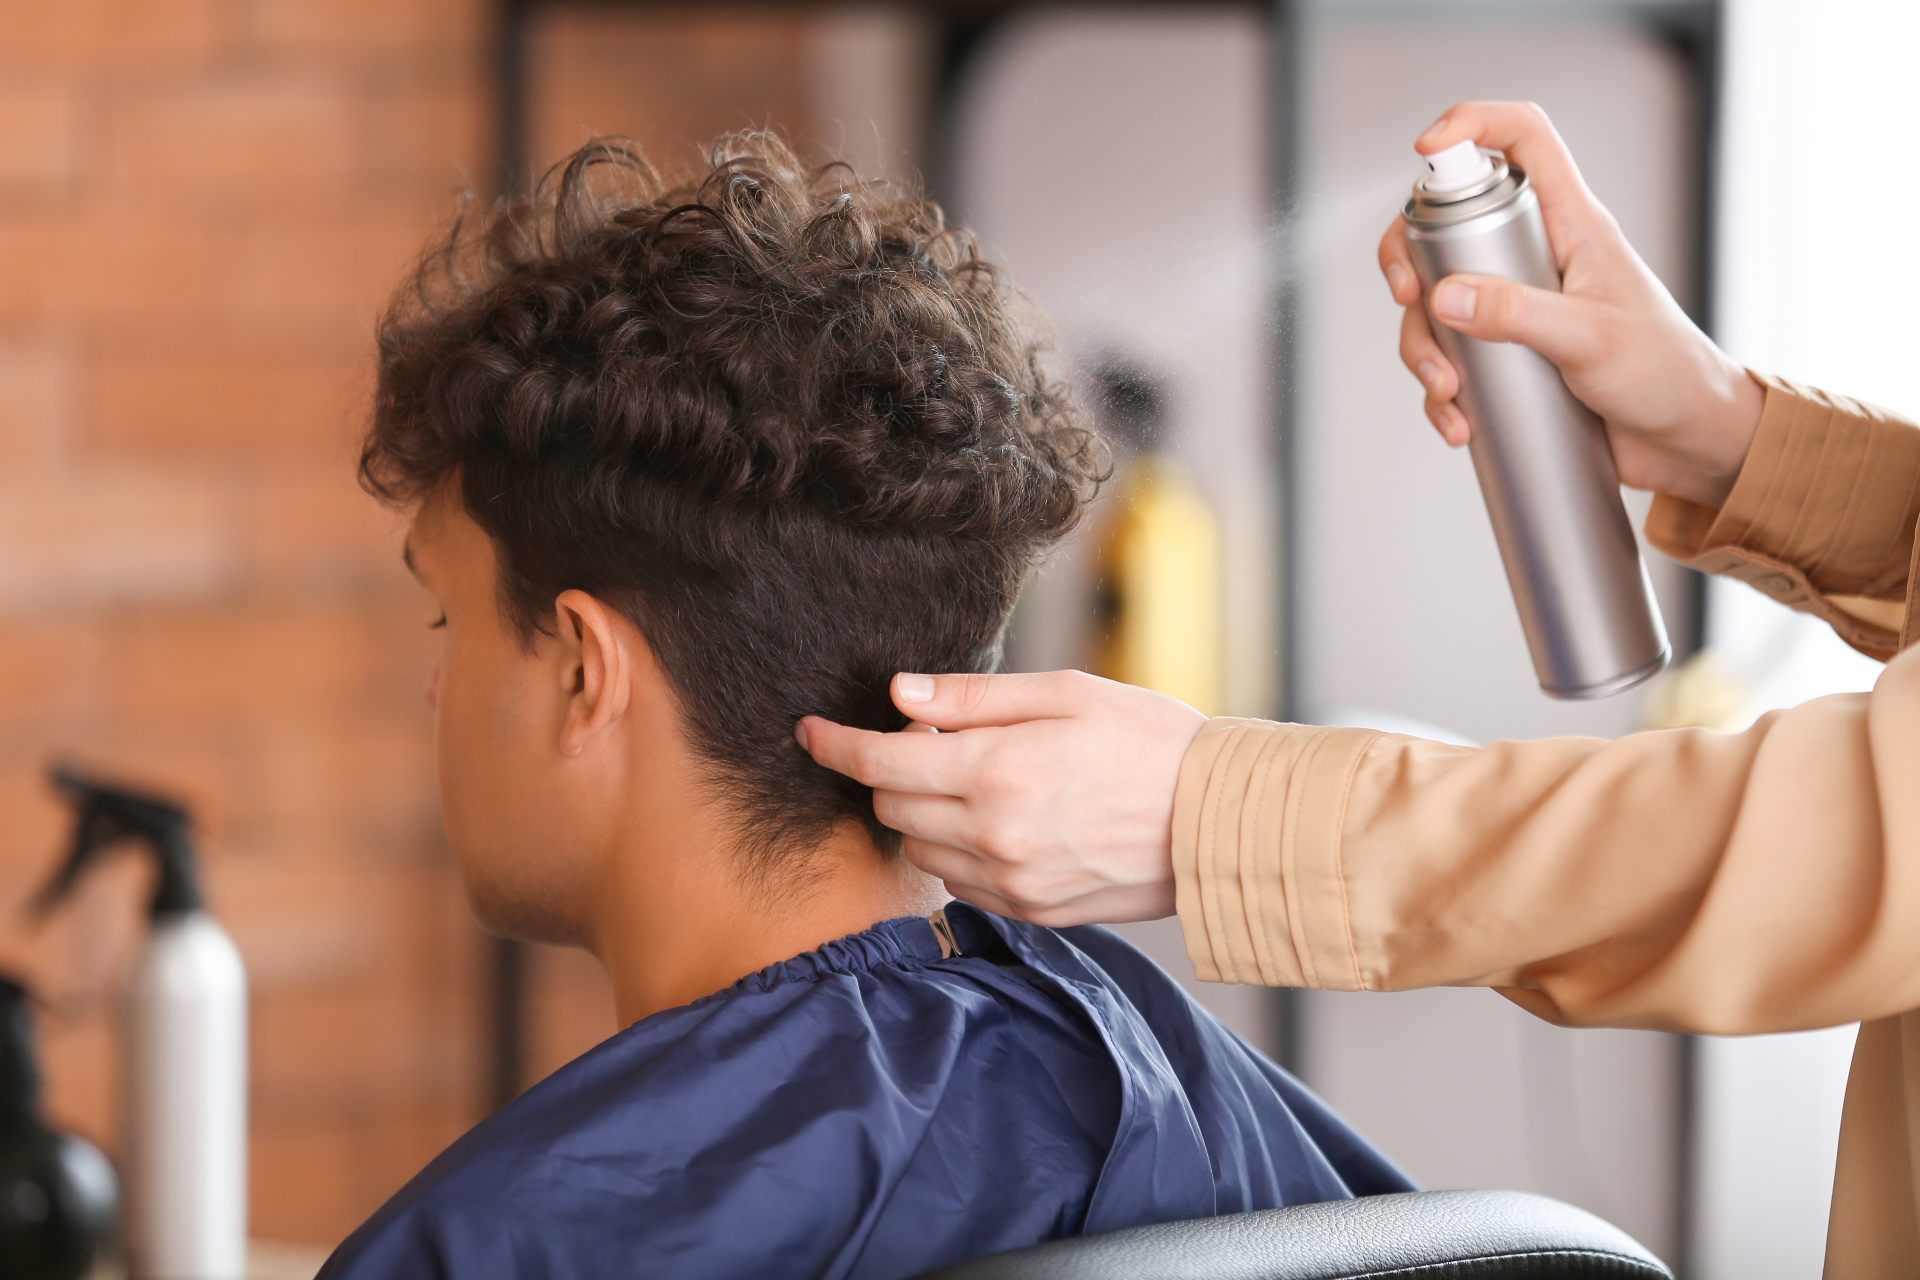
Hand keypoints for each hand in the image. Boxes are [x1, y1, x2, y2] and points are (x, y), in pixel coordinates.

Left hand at [796, 671, 1204, 926]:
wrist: (1218, 821)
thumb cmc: (1149, 740)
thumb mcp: (1065, 693)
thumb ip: (973, 699)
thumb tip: (899, 696)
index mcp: (997, 772)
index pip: (880, 764)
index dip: (835, 745)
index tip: (808, 731)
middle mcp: (994, 836)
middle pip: (891, 810)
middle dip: (891, 774)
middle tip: (937, 741)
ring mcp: (1011, 881)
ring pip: (920, 851)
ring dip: (923, 815)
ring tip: (978, 780)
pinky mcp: (1031, 911)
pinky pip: (960, 883)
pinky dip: (958, 851)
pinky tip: (1001, 821)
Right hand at [1380, 101, 1763, 508]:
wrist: (1686, 440)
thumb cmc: (1664, 373)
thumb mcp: (1591, 339)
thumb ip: (1517, 314)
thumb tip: (1442, 295)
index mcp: (1571, 224)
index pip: (1524, 140)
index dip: (1472, 125)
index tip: (1426, 149)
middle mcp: (1538, 257)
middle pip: (1450, 228)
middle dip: (1411, 265)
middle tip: (1409, 300)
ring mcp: (1518, 307)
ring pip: (1439, 305)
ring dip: (1424, 350)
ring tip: (1447, 393)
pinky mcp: (1509, 357)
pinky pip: (1453, 361)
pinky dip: (1441, 395)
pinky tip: (1457, 423)